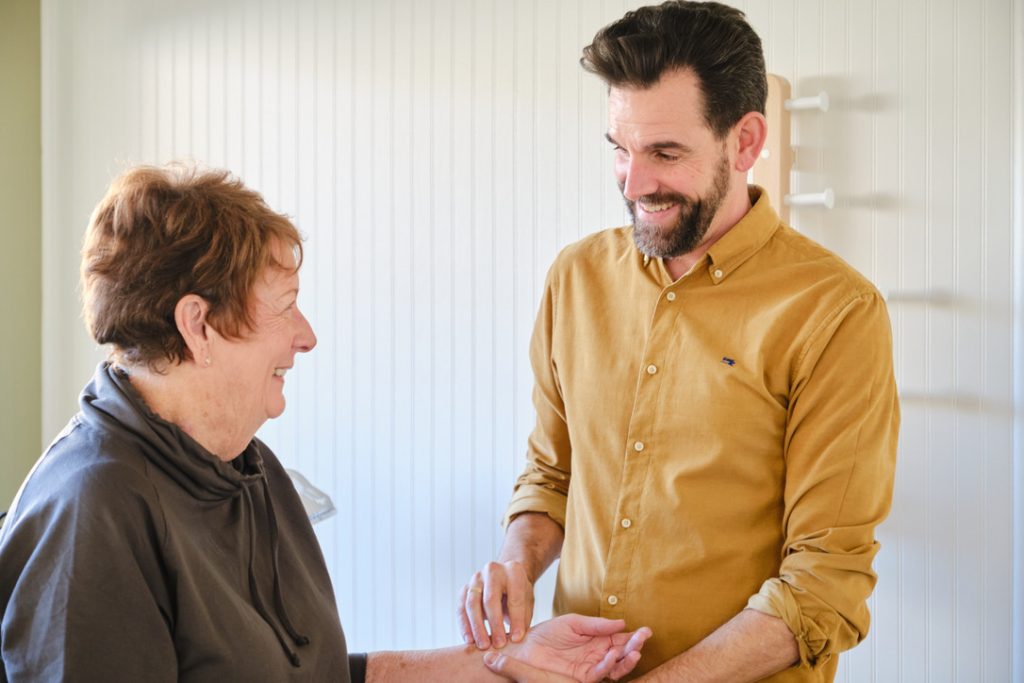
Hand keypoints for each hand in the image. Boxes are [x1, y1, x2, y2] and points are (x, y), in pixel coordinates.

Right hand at [458, 561, 534, 648]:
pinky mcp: (465, 588)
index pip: (514, 598)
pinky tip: (469, 640)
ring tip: (483, 645)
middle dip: (495, 624)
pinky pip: (461, 608)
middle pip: (490, 599)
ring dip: (477, 627)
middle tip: (499, 644)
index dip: (516, 620)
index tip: (516, 639)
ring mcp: (476, 578)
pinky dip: (464, 625)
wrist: (506, 578)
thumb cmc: (519, 593)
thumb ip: (522, 618)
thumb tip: (515, 639)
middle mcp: (493, 571)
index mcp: (513, 571)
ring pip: (472, 604)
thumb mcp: (527, 601)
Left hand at [488, 614, 651, 682]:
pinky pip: (598, 673)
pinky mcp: (582, 677)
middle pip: (621, 652)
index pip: (620, 638)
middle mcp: (597, 654)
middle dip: (634, 646)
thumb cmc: (547, 633)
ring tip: (635, 650)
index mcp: (597, 639)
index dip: (633, 635)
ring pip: (614, 666)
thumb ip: (596, 624)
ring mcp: (591, 666)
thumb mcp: (573, 623)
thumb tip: (622, 623)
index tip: (646, 630)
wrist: (525, 647)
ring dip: (626, 659)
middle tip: (644, 638)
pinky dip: (607, 666)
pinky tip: (612, 655)